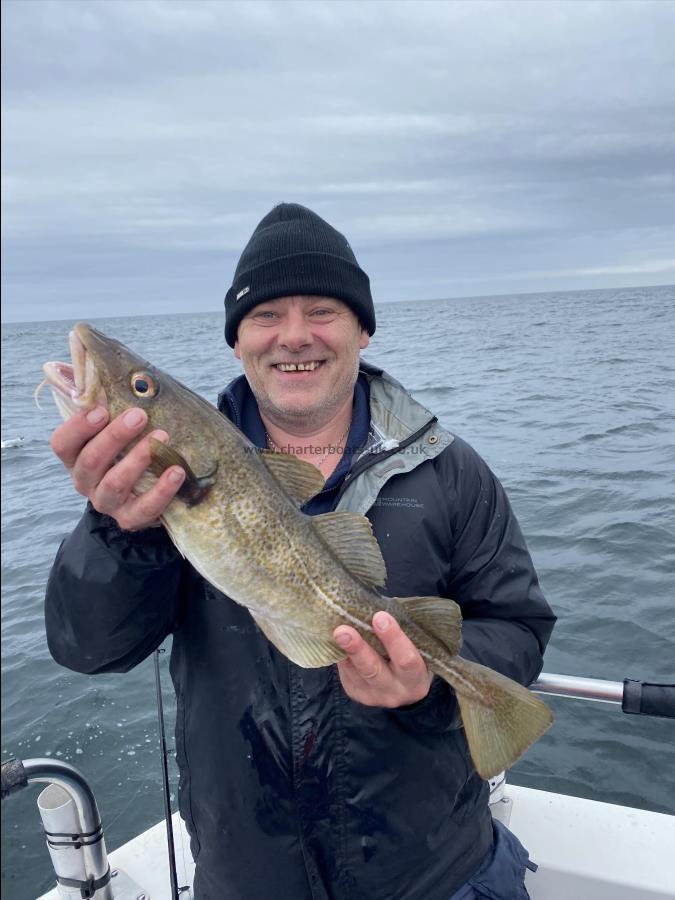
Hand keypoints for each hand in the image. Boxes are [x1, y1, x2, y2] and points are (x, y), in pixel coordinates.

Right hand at [50, 406, 185, 530]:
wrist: (145, 492)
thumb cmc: (128, 448)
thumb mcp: (114, 425)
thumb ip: (103, 397)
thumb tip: (88, 352)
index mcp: (75, 457)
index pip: (62, 443)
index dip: (79, 427)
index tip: (103, 410)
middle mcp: (85, 481)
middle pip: (91, 461)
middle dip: (115, 436)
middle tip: (139, 415)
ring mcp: (107, 502)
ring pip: (115, 483)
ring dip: (138, 459)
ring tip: (162, 437)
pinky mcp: (130, 518)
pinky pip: (145, 508)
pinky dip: (162, 489)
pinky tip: (176, 470)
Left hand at [334, 611, 432, 707]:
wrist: (404, 686)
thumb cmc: (411, 655)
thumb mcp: (415, 646)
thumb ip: (402, 632)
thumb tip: (377, 609)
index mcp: (416, 679)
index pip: (406, 659)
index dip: (393, 639)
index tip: (380, 617)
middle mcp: (396, 692)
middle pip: (374, 670)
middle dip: (358, 649)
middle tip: (343, 631)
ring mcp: (374, 696)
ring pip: (356, 673)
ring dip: (344, 651)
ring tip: (336, 632)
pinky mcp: (357, 694)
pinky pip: (346, 675)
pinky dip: (341, 656)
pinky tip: (338, 641)